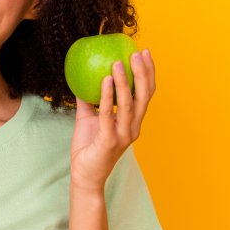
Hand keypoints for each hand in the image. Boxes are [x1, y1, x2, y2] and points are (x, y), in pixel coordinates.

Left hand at [69, 48, 155, 192]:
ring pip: (129, 104)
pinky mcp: (110, 140)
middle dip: (143, 73)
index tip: (144, 53)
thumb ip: (88, 101)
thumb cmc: (88, 148)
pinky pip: (109, 114)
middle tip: (138, 54)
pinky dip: (108, 96)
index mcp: (132, 122)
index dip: (148, 73)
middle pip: (144, 96)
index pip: (146, 94)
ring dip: (125, 82)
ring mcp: (123, 135)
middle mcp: (133, 127)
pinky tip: (106, 80)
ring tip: (118, 63)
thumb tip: (81, 78)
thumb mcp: (87, 119)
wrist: (84, 176)